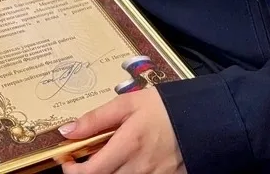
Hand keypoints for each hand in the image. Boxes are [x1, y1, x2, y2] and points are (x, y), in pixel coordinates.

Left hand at [57, 88, 184, 173]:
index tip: (67, 160)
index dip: (72, 171)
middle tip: (86, 159)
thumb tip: (67, 131)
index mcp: (127, 146)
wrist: (202, 117)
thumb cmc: (163, 108)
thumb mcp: (127, 103)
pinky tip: (126, 164)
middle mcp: (139, 169)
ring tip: (109, 159)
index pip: (90, 173)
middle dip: (89, 173)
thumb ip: (96, 119)